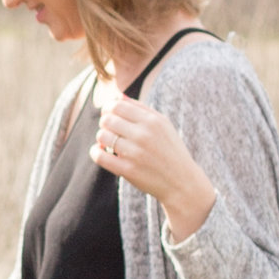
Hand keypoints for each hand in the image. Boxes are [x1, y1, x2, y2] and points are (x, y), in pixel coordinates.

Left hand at [93, 90, 215, 240]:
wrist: (182, 183)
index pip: (117, 105)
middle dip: (104, 122)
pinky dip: (96, 151)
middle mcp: (144, 135)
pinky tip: (100, 151)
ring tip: (108, 142)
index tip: (109, 114)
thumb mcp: (163, 125)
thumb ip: (141, 108)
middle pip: (107, 119)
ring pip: (102, 136)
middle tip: (110, 129)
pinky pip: (100, 156)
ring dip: (102, 137)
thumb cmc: (170, 150)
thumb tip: (118, 96)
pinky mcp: (128, 170)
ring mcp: (135, 153)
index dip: (108, 108)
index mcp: (152, 121)